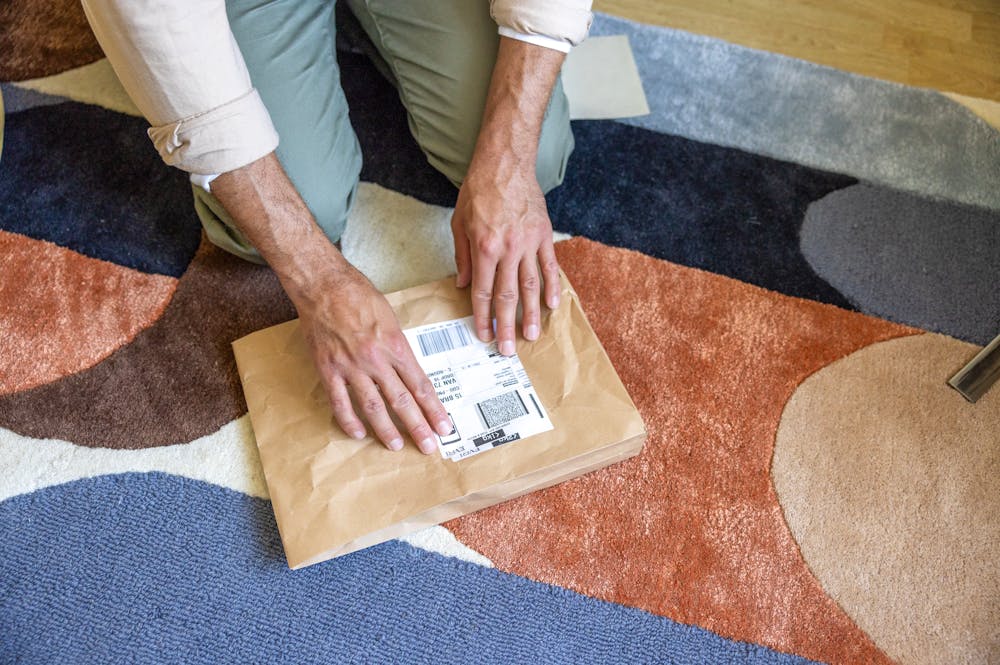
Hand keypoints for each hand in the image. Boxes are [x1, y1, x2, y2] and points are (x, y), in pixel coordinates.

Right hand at [292, 258, 452, 453]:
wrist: (323, 285)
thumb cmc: (358, 294)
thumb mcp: (390, 317)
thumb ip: (398, 345)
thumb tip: (408, 369)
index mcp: (395, 345)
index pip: (420, 384)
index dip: (433, 408)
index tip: (444, 426)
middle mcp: (376, 359)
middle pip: (402, 400)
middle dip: (418, 426)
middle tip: (429, 446)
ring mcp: (351, 367)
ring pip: (373, 406)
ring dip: (386, 430)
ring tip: (397, 446)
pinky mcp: (328, 370)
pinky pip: (340, 402)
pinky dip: (349, 421)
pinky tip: (359, 434)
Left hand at [452, 163, 560, 354]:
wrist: (505, 164)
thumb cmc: (478, 192)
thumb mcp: (459, 223)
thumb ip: (463, 257)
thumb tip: (465, 286)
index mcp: (484, 248)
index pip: (483, 292)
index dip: (483, 317)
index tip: (484, 335)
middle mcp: (508, 249)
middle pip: (507, 296)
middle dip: (507, 326)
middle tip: (509, 349)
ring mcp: (528, 243)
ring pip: (531, 286)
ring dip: (532, 313)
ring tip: (533, 335)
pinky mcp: (543, 235)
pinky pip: (549, 266)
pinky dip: (552, 286)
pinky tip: (552, 305)